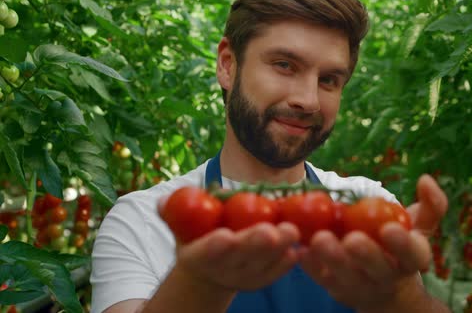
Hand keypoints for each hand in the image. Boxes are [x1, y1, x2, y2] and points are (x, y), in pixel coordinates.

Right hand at [174, 222, 299, 291]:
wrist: (209, 269)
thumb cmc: (197, 238)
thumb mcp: (181, 226)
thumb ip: (173, 212)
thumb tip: (163, 200)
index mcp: (198, 256)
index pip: (206, 252)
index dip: (215, 246)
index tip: (225, 236)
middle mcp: (222, 269)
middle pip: (240, 257)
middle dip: (255, 244)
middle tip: (270, 231)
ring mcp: (244, 276)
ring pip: (263, 263)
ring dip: (279, 248)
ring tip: (293, 231)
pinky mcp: (263, 278)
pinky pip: (277, 271)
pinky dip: (290, 261)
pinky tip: (302, 248)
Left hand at [298, 174, 447, 311]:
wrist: (386, 289)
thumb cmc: (401, 247)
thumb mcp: (421, 227)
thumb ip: (432, 204)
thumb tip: (425, 179)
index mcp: (412, 260)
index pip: (412, 254)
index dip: (403, 244)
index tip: (390, 229)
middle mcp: (388, 277)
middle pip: (378, 269)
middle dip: (366, 254)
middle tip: (352, 239)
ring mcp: (361, 286)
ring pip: (347, 276)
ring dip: (333, 259)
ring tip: (320, 239)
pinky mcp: (337, 289)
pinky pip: (323, 278)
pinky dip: (311, 265)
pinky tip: (300, 249)